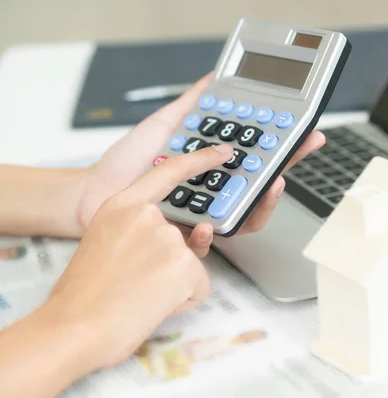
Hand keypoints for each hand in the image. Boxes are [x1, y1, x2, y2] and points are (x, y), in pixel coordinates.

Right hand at [48, 145, 233, 369]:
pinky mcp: (183, 264)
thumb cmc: (83, 296)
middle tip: (135, 283)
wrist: (71, 329)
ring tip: (138, 296)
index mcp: (122, 206)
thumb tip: (177, 243)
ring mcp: (167, 237)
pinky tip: (152, 305)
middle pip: (182, 238)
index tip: (222, 153)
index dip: (199, 161)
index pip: (169, 172)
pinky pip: (199, 287)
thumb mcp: (105, 244)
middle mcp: (147, 216)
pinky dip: (183, 301)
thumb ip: (138, 233)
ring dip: (173, 285)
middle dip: (168, 265)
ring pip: (190, 266)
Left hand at [75, 73, 324, 255]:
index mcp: (212, 165)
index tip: (302, 134)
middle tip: (294, 158)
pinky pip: (212, 240)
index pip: (256, 155)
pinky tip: (209, 222)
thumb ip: (190, 105)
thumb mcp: (162, 126)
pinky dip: (214, 233)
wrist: (93, 192)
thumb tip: (213, 79)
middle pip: (260, 185)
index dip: (282, 146)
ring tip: (268, 187)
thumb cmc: (126, 164)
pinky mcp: (188, 237)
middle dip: (283, 172)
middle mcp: (214, 190)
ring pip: (246, 215)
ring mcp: (204, 214)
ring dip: (262, 204)